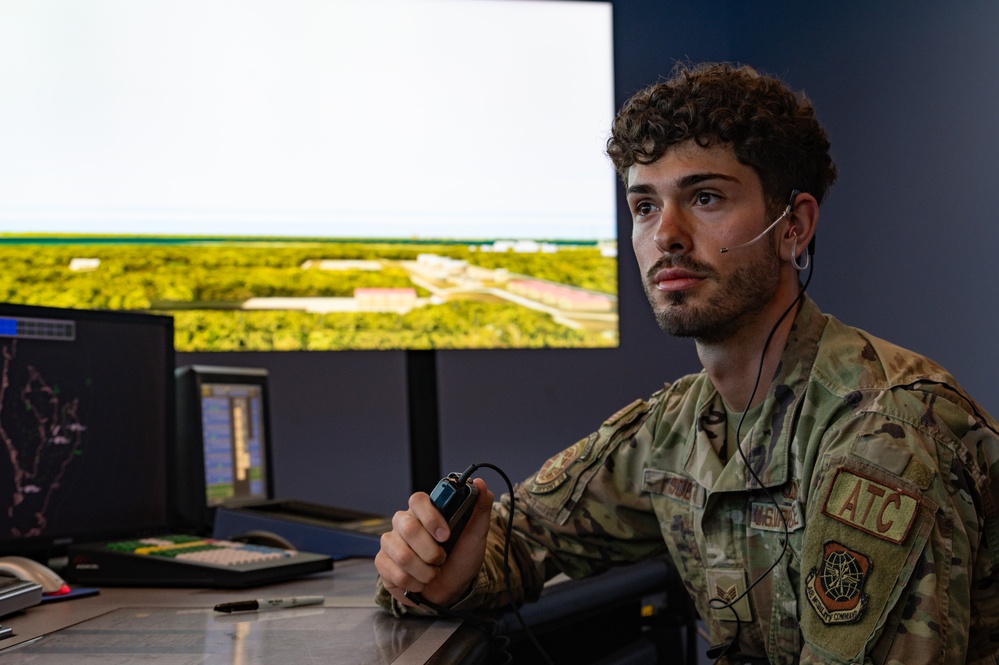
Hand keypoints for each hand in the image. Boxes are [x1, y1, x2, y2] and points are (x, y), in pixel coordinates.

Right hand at [376, 477, 493, 607]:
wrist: (452, 588)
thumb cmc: (460, 558)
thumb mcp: (476, 535)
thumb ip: (480, 508)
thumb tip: (480, 483)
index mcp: (425, 510)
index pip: (418, 500)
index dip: (431, 518)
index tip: (445, 535)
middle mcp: (404, 522)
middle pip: (409, 529)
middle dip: (431, 551)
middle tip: (441, 559)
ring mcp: (391, 542)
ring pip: (402, 556)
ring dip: (425, 572)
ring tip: (432, 573)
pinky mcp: (383, 562)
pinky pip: (395, 573)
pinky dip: (414, 583)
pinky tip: (419, 582)